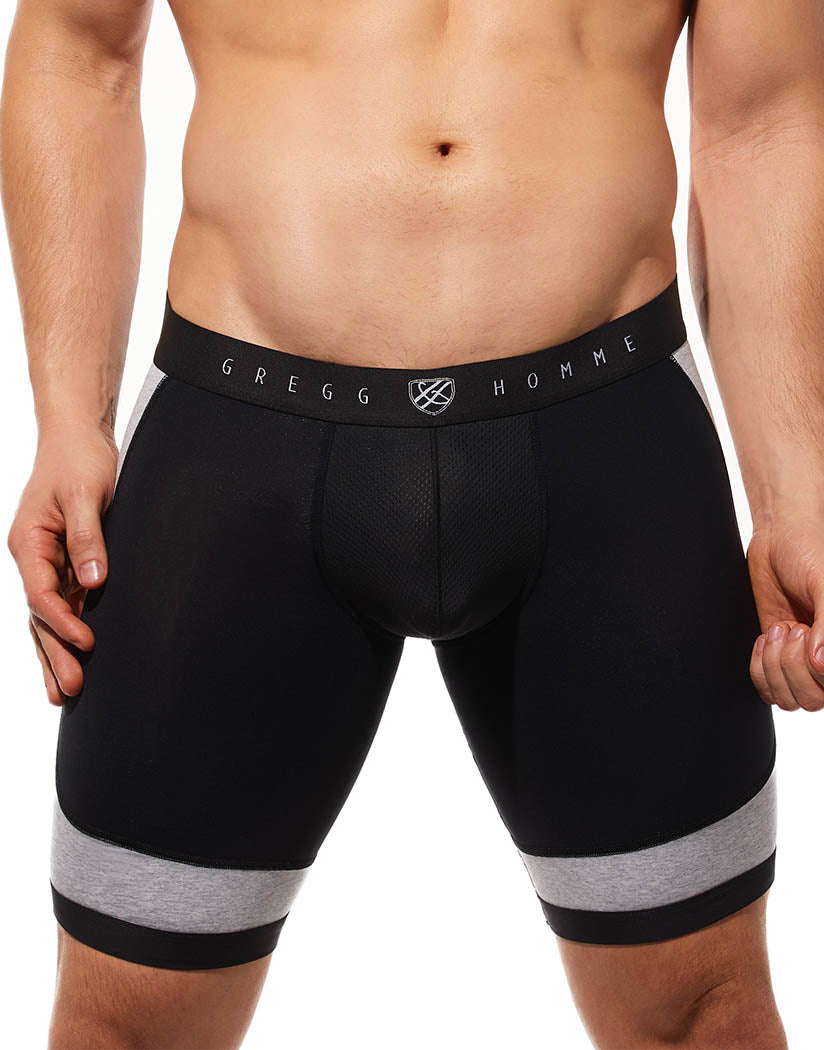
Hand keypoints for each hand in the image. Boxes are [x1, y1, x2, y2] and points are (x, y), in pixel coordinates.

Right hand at [7, 422, 117, 704]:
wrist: (77, 437)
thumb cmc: (78, 460)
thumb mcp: (85, 495)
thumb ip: (87, 539)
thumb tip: (93, 582)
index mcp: (28, 542)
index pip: (40, 594)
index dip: (62, 622)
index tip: (87, 643)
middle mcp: (32, 556)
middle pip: (39, 615)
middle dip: (53, 653)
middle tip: (70, 691)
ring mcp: (47, 562)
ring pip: (48, 615)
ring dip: (55, 651)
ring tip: (65, 692)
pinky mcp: (66, 561)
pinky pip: (62, 603)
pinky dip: (66, 630)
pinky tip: (74, 656)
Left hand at [747, 517, 823, 710]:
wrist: (779, 538)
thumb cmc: (810, 552)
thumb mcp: (823, 583)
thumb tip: (821, 663)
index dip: (815, 666)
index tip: (809, 630)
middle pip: (812, 700)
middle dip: (791, 665)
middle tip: (792, 627)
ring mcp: (804, 661)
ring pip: (790, 700)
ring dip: (775, 667)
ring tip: (779, 630)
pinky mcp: (779, 657)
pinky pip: (768, 690)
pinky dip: (760, 669)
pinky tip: (765, 639)